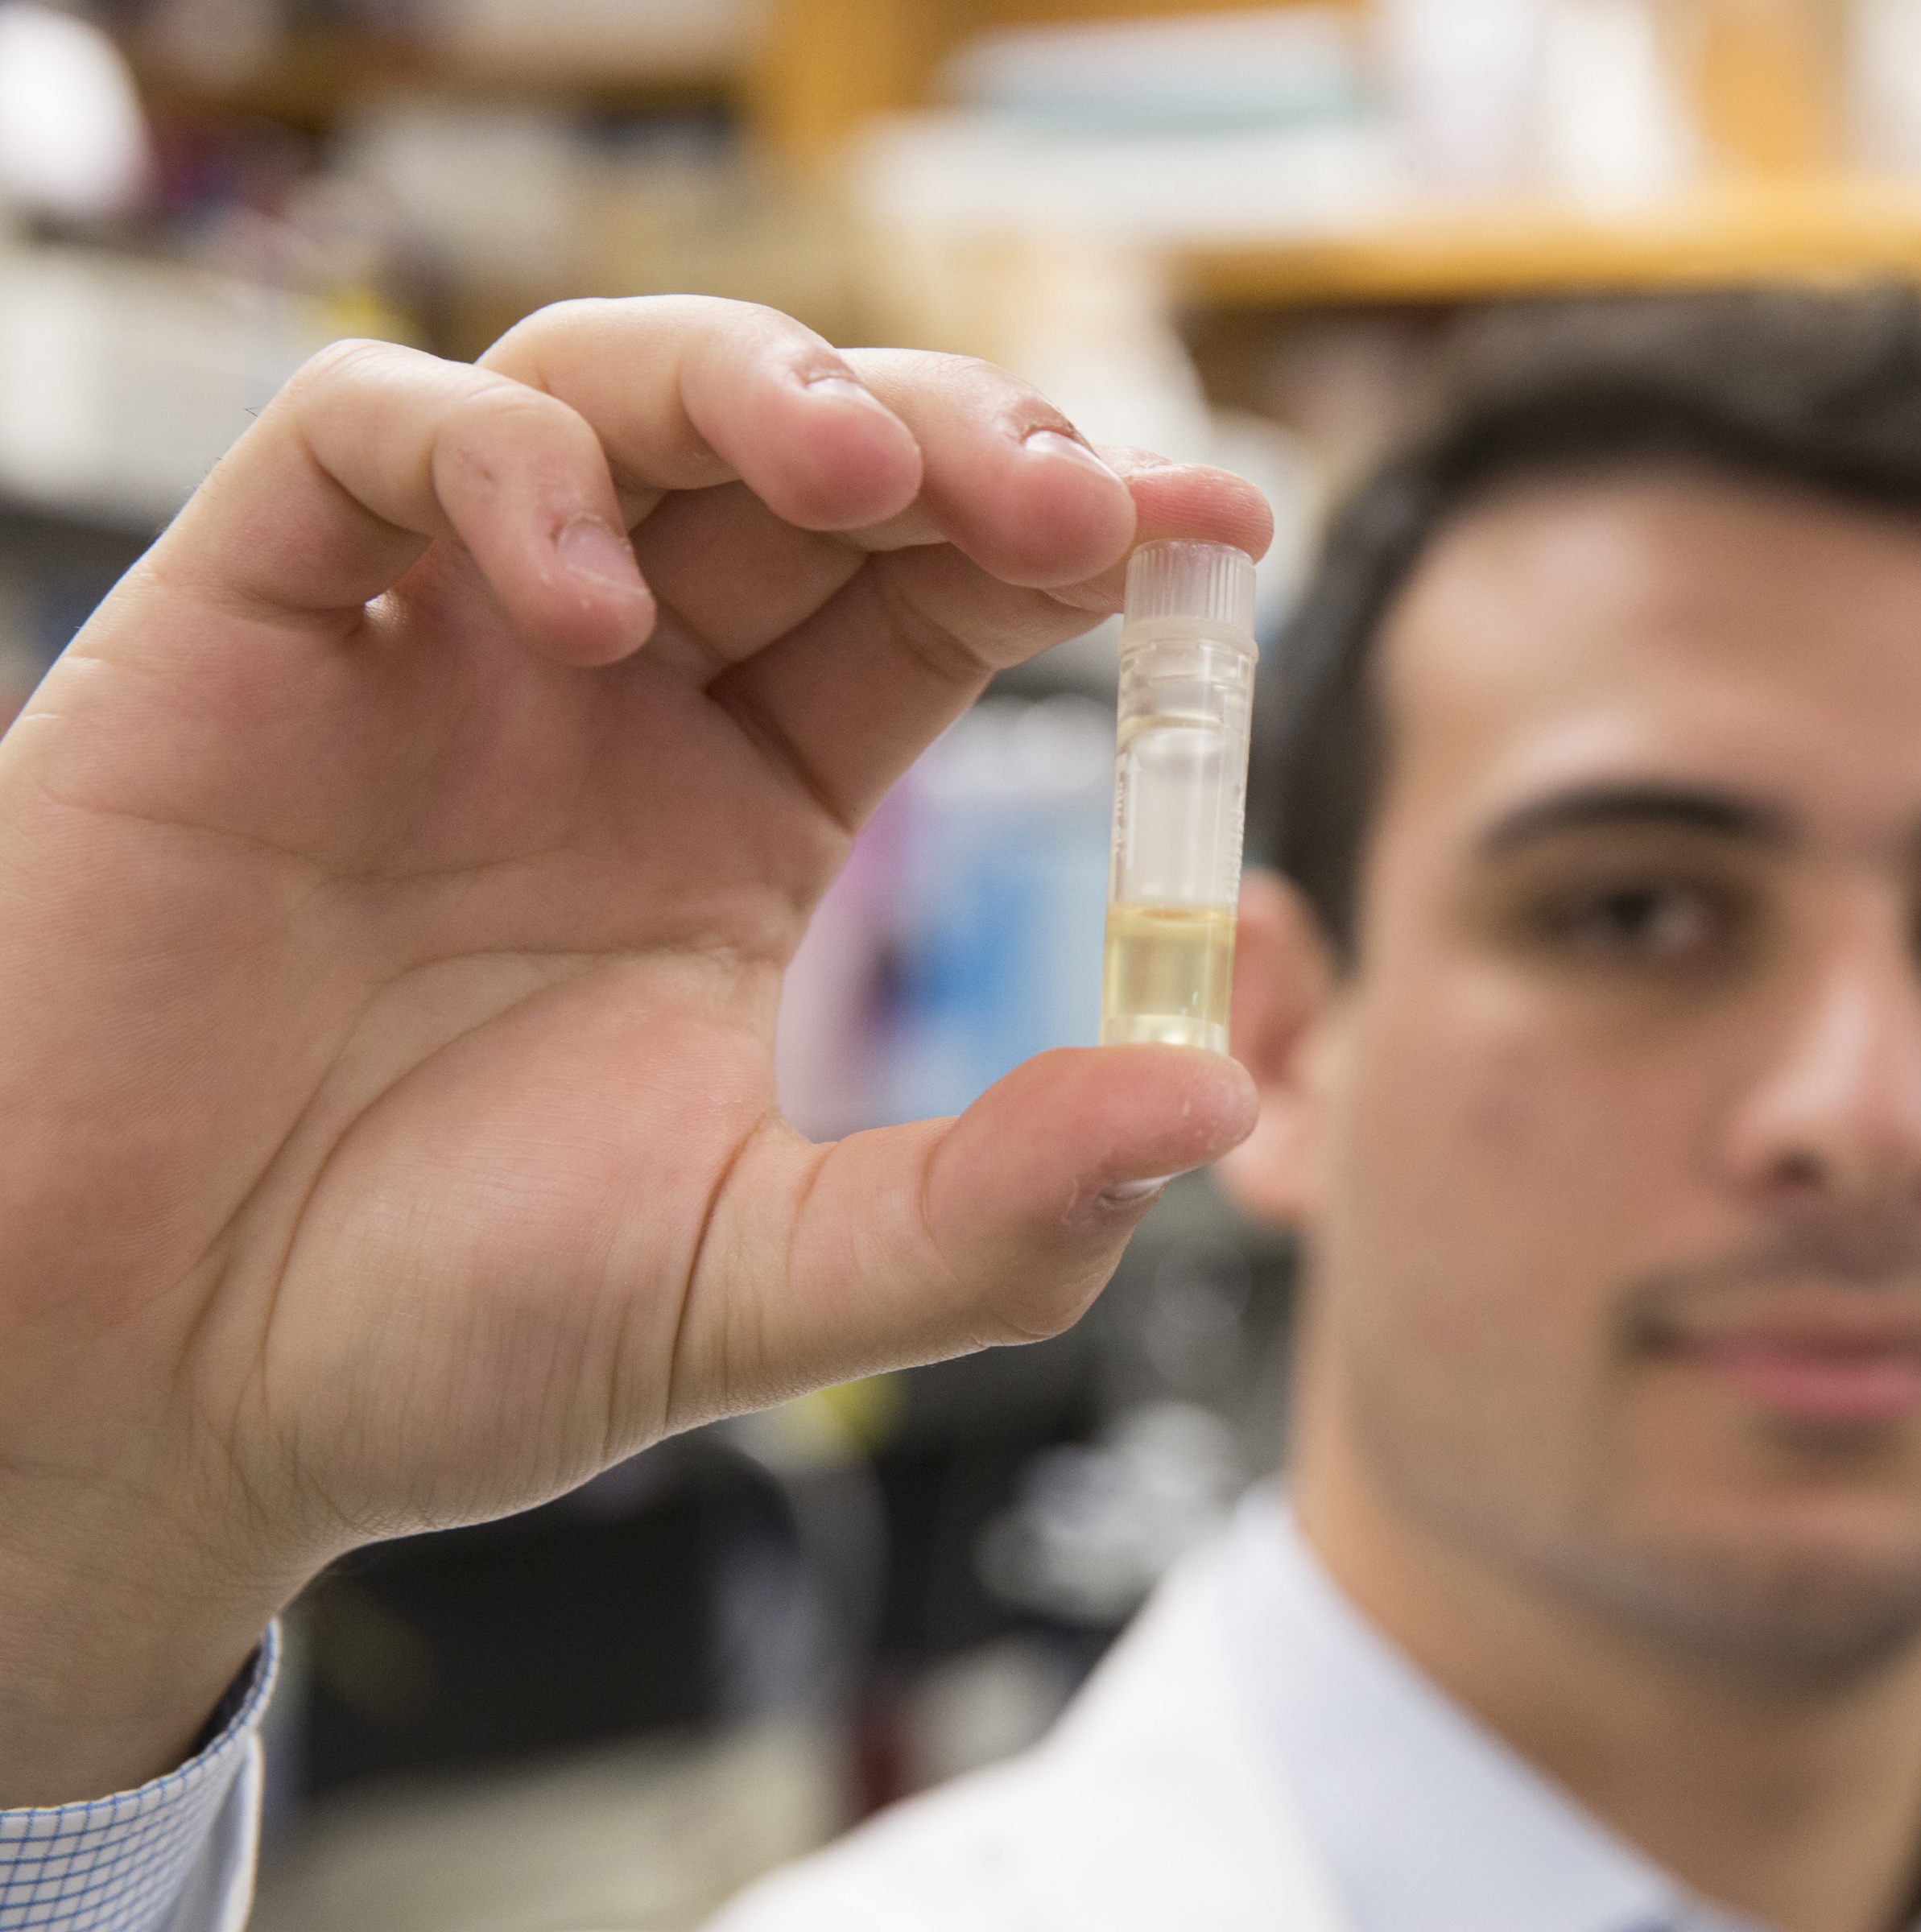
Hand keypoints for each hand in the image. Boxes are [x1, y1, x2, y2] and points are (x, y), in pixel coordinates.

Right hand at [0, 297, 1267, 1803]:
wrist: (140, 1391)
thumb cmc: (429, 1331)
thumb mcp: (760, 1280)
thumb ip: (996, 1208)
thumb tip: (1226, 1099)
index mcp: (740, 806)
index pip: (939, 598)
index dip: (1072, 537)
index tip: (1216, 531)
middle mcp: (601, 698)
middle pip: (805, 457)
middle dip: (953, 431)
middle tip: (1065, 492)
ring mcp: (428, 649)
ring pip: (607, 387)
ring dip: (756, 386)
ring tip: (865, 470)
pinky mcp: (243, 627)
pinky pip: (363, 434)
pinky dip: (497, 469)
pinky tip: (592, 606)